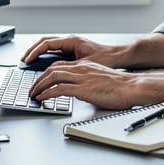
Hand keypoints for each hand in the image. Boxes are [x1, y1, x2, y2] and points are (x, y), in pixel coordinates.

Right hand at [20, 35, 124, 67]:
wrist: (117, 57)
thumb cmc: (105, 58)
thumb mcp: (84, 64)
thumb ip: (68, 67)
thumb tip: (53, 71)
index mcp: (71, 41)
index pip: (47, 44)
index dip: (34, 52)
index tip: (27, 60)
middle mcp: (69, 41)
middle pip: (45, 44)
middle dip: (32, 52)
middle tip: (23, 61)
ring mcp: (70, 46)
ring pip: (49, 48)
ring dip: (38, 55)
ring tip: (29, 64)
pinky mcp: (72, 52)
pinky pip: (55, 53)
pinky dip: (46, 58)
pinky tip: (42, 67)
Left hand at [29, 61, 155, 109]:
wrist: (132, 87)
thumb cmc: (121, 86)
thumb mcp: (100, 80)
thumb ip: (88, 82)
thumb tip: (80, 92)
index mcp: (85, 66)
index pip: (59, 65)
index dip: (46, 73)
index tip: (40, 81)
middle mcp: (81, 68)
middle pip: (52, 69)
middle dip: (38, 79)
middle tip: (32, 89)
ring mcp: (81, 78)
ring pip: (52, 77)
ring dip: (39, 86)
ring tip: (33, 94)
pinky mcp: (83, 88)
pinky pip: (59, 89)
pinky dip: (47, 94)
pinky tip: (42, 99)